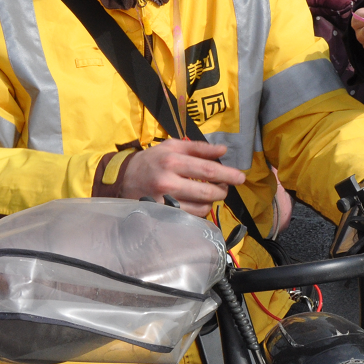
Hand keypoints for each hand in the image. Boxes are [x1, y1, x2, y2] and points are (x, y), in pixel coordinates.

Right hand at [118, 139, 245, 216]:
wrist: (122, 178)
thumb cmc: (151, 159)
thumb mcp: (172, 146)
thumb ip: (199, 147)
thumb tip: (223, 150)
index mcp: (173, 160)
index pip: (208, 170)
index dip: (228, 175)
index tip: (241, 178)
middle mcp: (168, 181)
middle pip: (208, 191)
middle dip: (223, 190)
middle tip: (225, 187)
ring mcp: (164, 200)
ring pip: (201, 207)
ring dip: (211, 201)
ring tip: (208, 194)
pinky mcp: (161, 214)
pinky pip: (190, 217)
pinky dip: (199, 210)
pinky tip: (197, 203)